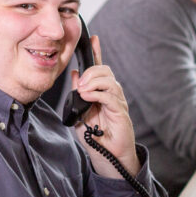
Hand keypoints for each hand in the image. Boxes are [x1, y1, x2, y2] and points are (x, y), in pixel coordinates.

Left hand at [70, 35, 140, 177]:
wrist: (107, 157)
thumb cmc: (96, 137)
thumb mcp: (79, 113)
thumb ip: (77, 95)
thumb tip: (74, 75)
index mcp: (102, 93)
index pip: (100, 68)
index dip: (97, 52)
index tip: (93, 39)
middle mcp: (112, 95)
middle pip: (105, 71)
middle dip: (91, 72)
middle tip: (80, 84)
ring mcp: (118, 103)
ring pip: (109, 81)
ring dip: (93, 82)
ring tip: (83, 91)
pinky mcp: (121, 113)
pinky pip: (111, 96)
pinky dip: (98, 94)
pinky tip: (88, 97)